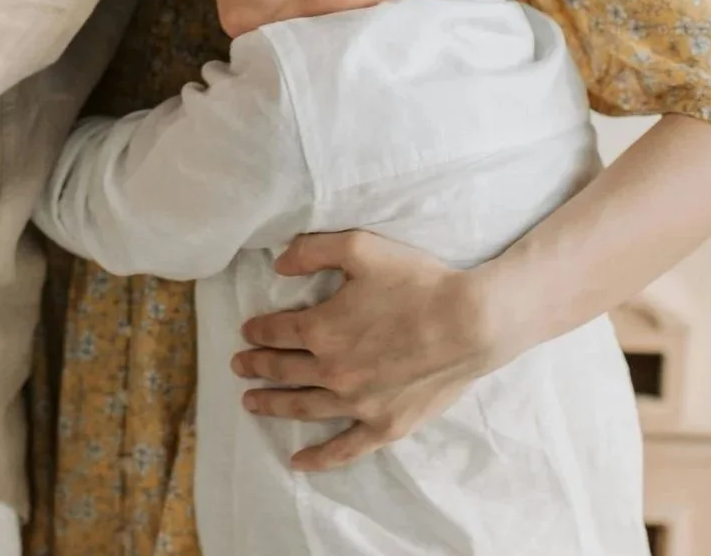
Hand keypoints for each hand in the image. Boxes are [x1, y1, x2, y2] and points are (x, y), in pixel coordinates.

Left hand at [234, 231, 505, 470]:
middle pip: (283, 370)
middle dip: (256, 367)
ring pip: (302, 407)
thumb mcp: (361, 249)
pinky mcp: (384, 425)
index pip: (276, 331)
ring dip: (272, 405)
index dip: (258, 331)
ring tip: (251, 403)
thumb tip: (277, 264)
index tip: (247, 332)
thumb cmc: (418, 282)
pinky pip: (343, 448)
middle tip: (239, 366)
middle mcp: (331, 370)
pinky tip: (297, 461)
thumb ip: (313, 251)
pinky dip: (318, 457)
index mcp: (321, 328)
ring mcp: (357, 403)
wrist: (471, 323)